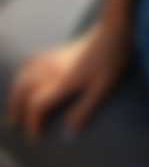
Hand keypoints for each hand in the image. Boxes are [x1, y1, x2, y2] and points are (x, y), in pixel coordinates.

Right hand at [5, 21, 134, 143]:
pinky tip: (25, 78)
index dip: (33, 123)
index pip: (37, 106)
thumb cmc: (112, 59)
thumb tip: (68, 136)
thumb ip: (84, 111)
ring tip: (16, 106)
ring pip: (23, 75)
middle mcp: (53, 70)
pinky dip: (23, 73)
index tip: (36, 137)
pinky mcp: (58, 50)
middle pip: (23, 90)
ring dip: (15, 92)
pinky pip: (32, 61)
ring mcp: (54, 58)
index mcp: (63, 82)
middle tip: (16, 125)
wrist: (114, 29)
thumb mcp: (103, 89)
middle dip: (16, 109)